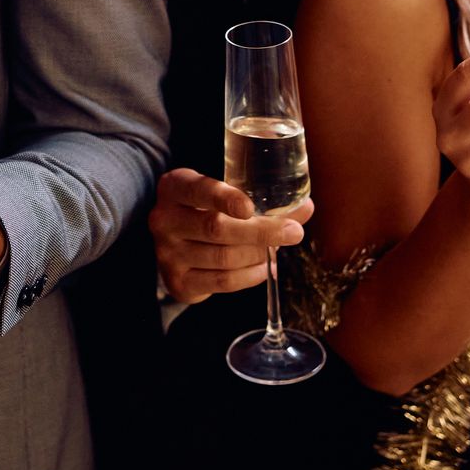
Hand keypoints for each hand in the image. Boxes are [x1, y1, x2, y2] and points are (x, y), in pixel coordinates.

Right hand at [148, 167, 311, 303]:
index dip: (224, 198)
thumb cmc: (205, 209)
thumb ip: (259, 196)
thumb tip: (305, 209)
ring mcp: (167, 254)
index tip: (249, 207)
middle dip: (260, 232)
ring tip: (278, 248)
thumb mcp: (221, 192)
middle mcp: (164, 220)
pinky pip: (222, 282)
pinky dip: (249, 276)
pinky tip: (264, 266)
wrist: (175, 240)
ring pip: (223, 258)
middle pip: (216, 228)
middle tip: (293, 232)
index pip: (198, 190)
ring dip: (258, 254)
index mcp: (174, 187)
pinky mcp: (178, 282)